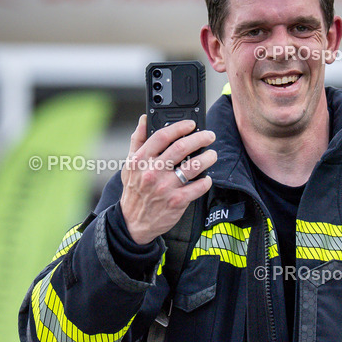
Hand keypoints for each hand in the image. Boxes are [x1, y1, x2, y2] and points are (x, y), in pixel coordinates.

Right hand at [120, 115, 217, 244]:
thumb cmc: (134, 191)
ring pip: (194, 166)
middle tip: (209, 136)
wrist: (133, 222)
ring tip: (212, 155)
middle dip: (200, 138)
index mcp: (141, 160)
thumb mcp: (129, 164)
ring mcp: (165, 187)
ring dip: (208, 157)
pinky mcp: (177, 201)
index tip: (191, 124)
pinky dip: (206, 180)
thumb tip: (144, 119)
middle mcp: (153, 172)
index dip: (179, 127)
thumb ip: (137, 140)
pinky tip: (207, 177)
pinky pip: (198, 187)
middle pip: (181, 148)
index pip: (162, 136)